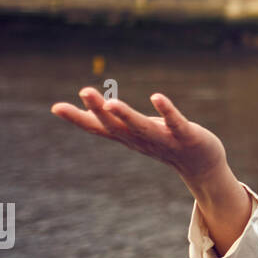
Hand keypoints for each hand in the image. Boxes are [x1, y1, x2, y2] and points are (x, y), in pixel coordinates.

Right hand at [51, 88, 227, 188]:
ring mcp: (164, 139)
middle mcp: (142, 140)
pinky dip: (166, 111)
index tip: (56, 107)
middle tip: (84, 91)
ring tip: (112, 102)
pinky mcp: (187, 136)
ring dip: (127, 115)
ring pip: (142, 127)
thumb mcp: (137, 132)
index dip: (78, 119)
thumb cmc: (165, 143)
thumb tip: (89, 110)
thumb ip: (114, 123)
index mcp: (129, 137)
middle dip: (100, 110)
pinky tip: (156, 97)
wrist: (201, 167)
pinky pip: (176, 122)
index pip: (99, 128)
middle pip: (117, 126)